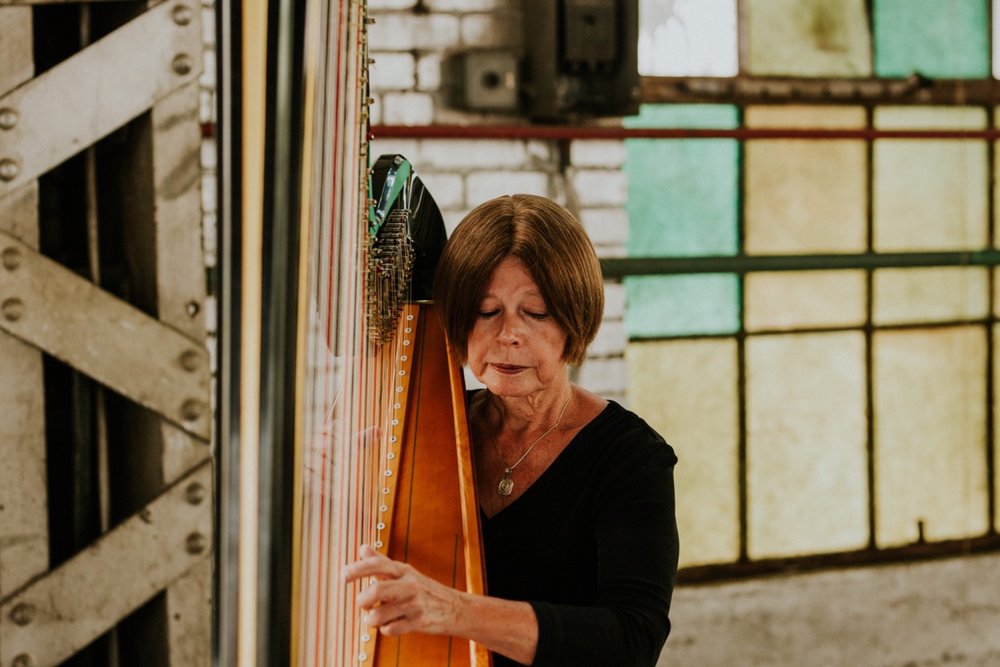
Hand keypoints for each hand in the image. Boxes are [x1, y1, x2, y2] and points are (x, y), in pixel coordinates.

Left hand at [343, 545, 463, 636]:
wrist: (454, 607)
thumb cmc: (423, 589)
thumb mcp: (405, 572)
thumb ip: (381, 561)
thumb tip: (362, 548)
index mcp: (402, 570)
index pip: (377, 564)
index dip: (357, 569)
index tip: (343, 576)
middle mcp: (408, 585)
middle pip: (376, 590)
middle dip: (363, 600)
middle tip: (362, 603)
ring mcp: (414, 604)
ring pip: (380, 614)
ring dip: (371, 619)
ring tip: (374, 617)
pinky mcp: (418, 622)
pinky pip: (390, 629)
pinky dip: (385, 629)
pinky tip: (390, 624)